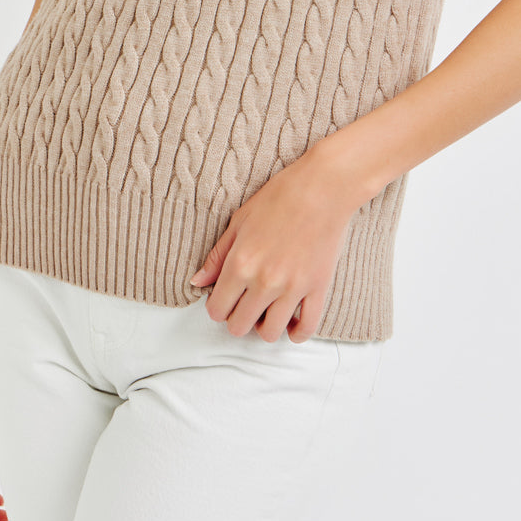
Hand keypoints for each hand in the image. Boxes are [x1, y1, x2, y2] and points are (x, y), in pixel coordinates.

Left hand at [189, 149, 359, 342]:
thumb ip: (218, 256)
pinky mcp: (318, 288)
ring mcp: (292, 287)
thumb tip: (197, 282)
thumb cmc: (279, 198)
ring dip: (265, 326)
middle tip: (245, 303)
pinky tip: (292, 322)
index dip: (218, 307)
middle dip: (238, 318)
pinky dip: (297, 332)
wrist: (323, 187)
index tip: (226, 298)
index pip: (217, 310)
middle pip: (239, 326)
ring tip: (268, 310)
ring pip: (270, 333)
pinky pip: (307, 328)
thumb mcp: (239, 221)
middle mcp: (264, 281)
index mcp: (240, 263)